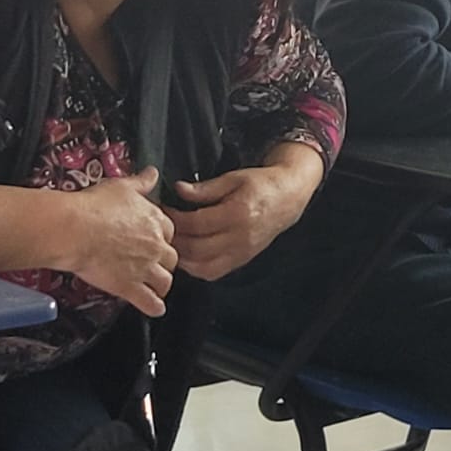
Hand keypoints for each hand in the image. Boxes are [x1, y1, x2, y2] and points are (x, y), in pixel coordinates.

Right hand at [59, 166, 177, 316]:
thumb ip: (140, 182)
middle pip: (172, 258)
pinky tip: (157, 310)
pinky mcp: (129, 287)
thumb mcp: (121, 187)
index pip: (171, 231)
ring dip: (163, 285)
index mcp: (157, 221)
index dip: (164, 237)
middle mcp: (156, 245)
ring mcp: (145, 268)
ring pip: (165, 281)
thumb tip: (153, 173)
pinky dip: (154, 307)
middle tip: (157, 266)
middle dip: (166, 263)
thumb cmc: (95, 205)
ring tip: (158, 288)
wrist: (75, 229)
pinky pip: (149, 302)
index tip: (158, 241)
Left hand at [165, 154, 319, 281]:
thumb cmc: (261, 184)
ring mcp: (242, 252)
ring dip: (182, 258)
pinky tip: (187, 255)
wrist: (288, 198)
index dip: (175, 218)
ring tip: (172, 243)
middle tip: (162, 229)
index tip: (163, 210)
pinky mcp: (242, 260)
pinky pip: (213, 272)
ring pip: (203, 266)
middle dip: (174, 240)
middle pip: (196, 248)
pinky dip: (195, 267)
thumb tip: (178, 190)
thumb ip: (205, 188)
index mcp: (238, 213)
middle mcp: (241, 237)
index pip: (197, 223)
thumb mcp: (234, 178)